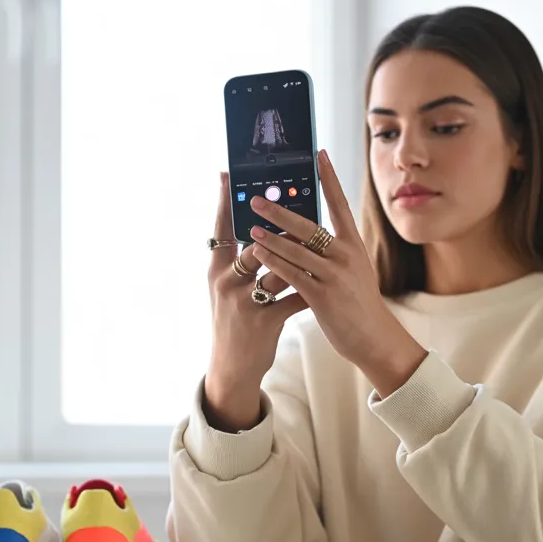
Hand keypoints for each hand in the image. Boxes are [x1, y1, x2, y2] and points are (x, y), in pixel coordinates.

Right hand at [204, 172, 308, 430]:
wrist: (232, 367)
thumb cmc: (237, 321)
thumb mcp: (230, 288)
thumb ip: (245, 261)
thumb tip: (268, 229)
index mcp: (216, 270)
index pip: (221, 228)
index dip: (226, 201)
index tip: (230, 174)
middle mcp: (226, 282)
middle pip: (254, 244)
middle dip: (276, 225)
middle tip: (291, 199)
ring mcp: (244, 302)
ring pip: (276, 269)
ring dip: (299, 255)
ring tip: (317, 239)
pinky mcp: (263, 322)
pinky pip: (292, 298)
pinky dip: (309, 288)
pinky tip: (326, 283)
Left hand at [247, 150, 426, 396]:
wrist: (374, 337)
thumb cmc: (359, 304)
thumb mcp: (353, 270)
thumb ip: (334, 250)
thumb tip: (309, 232)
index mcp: (353, 245)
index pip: (340, 204)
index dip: (329, 178)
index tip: (318, 154)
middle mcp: (345, 255)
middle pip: (309, 225)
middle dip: (280, 211)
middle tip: (257, 199)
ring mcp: (334, 274)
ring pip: (296, 249)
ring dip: (270, 238)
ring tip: (249, 227)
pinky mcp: (323, 295)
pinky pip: (293, 274)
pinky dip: (274, 263)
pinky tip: (258, 255)